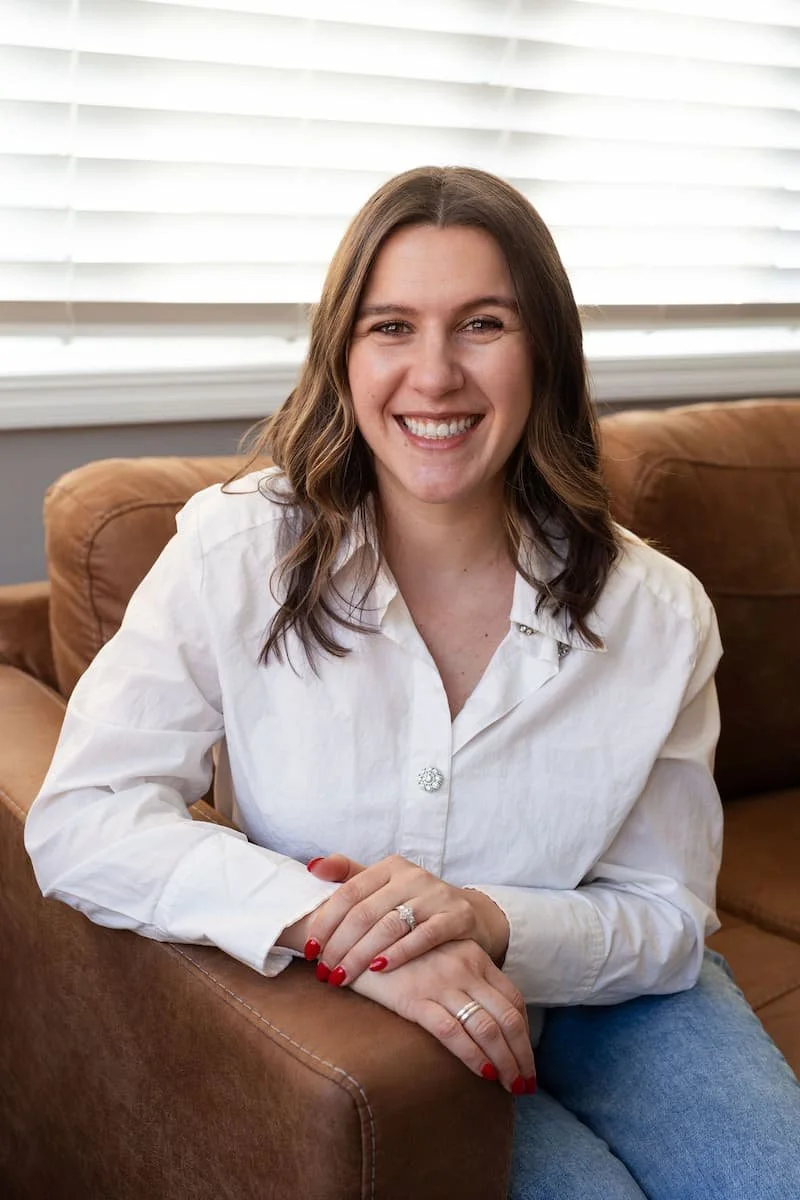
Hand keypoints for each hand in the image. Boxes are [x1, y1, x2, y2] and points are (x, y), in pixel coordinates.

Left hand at [304, 853, 509, 987]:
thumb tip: (312, 866)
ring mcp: (436, 895)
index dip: (326, 922)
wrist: (470, 913)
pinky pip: (424, 936)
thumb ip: (348, 873)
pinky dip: (399, 953)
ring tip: (343, 976)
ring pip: (390, 926)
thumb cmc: (415, 902)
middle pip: (365, 912)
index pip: (348, 892)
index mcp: (390, 867)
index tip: (310, 950)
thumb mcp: (383, 884)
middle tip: (324, 972)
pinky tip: (379, 969)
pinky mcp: (457, 915)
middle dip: (339, 945)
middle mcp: (412, 876)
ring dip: (361, 955)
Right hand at [350, 939, 535, 1094]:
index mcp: (474, 956)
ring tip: (511, 1087)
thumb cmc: (400, 951)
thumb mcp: (439, 955)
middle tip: (526, 1084)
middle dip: (522, 1056)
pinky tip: (482, 1074)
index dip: (525, 1033)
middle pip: (508, 1018)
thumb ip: (461, 976)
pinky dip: (472, 1055)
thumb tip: (483, 1014)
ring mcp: (442, 983)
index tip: (526, 1057)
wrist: (357, 935)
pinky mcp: (416, 999)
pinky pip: (453, 1032)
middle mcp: (465, 968)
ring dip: (506, 1063)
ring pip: (488, 1028)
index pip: (513, 998)